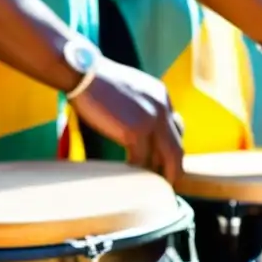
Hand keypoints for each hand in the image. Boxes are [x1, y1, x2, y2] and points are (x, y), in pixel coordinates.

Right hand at [69, 58, 183, 182]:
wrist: (83, 73)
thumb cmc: (96, 81)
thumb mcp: (128, 89)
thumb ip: (137, 105)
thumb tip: (132, 125)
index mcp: (161, 96)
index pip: (176, 128)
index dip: (170, 147)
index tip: (163, 161)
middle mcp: (162, 108)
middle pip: (177, 147)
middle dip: (173, 168)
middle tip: (167, 183)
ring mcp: (152, 120)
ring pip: (166, 158)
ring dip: (159, 174)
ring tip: (153, 187)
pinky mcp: (136, 131)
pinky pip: (141, 160)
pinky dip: (137, 171)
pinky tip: (131, 178)